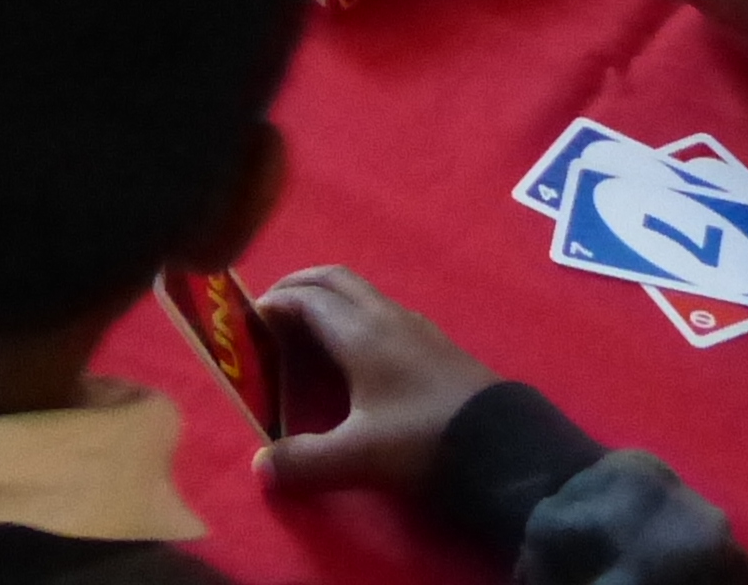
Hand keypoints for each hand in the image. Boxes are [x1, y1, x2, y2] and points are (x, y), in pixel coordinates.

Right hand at [254, 266, 487, 499]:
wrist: (503, 445)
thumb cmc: (423, 438)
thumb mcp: (358, 457)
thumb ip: (305, 461)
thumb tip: (259, 467)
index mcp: (360, 332)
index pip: (305, 298)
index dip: (271, 303)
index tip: (244, 322)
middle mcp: (385, 317)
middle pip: (333, 280)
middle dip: (297, 287)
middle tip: (269, 315)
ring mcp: (415, 327)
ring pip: (360, 294)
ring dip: (327, 302)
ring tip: (304, 337)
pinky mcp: (434, 344)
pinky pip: (381, 312)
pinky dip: (353, 319)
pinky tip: (353, 357)